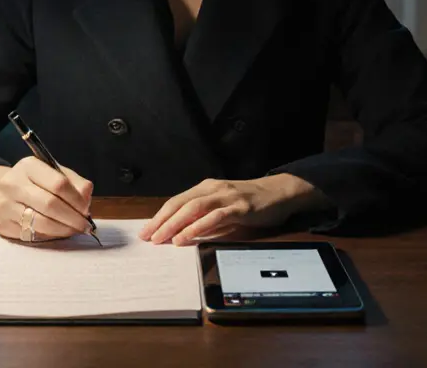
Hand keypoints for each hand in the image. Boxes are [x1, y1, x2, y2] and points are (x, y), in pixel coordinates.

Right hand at [0, 158, 93, 241]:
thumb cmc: (33, 183)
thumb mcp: (53, 173)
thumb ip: (74, 183)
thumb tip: (86, 198)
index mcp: (28, 166)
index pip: (58, 183)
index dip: (76, 199)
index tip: (86, 209)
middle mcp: (13, 183)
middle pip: (50, 204)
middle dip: (72, 218)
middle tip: (85, 226)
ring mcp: (5, 205)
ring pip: (41, 222)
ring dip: (63, 229)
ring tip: (74, 230)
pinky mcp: (3, 224)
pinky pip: (31, 234)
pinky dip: (50, 235)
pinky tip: (58, 233)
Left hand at [139, 174, 330, 245]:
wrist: (280, 192)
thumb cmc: (250, 202)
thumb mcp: (223, 208)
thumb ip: (204, 218)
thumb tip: (181, 233)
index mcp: (205, 188)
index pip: (176, 202)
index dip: (159, 216)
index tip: (146, 231)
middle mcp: (213, 189)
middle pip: (179, 204)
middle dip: (161, 221)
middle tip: (147, 237)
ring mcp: (226, 196)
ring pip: (192, 208)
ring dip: (174, 224)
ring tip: (162, 239)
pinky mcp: (239, 207)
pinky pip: (214, 217)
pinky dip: (197, 227)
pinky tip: (186, 237)